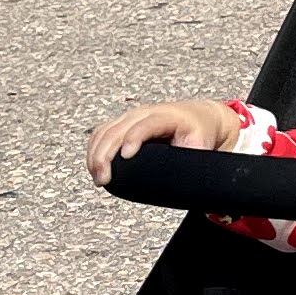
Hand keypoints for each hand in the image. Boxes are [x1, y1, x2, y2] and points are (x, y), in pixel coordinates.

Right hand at [87, 98, 239, 188]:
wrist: (198, 117)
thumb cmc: (200, 134)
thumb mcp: (201, 145)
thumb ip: (193, 160)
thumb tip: (186, 181)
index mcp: (166, 116)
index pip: (145, 125)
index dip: (133, 139)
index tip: (125, 156)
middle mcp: (144, 113)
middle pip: (117, 129)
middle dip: (106, 154)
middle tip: (103, 179)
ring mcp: (130, 116)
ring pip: (104, 131)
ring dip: (95, 154)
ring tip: (98, 179)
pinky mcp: (122, 123)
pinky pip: (100, 133)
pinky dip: (93, 150)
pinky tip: (94, 167)